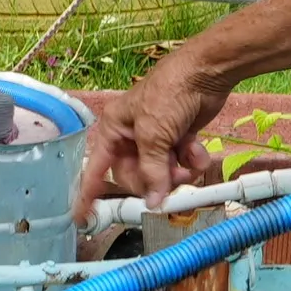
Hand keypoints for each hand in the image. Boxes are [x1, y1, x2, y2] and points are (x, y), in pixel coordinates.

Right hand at [77, 58, 228, 223]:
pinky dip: (191, 160)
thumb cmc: (169, 93)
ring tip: (189, 164)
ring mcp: (157, 139)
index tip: (83, 217)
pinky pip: (181, 163)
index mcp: (115, 130)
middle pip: (135, 176)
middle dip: (154, 180)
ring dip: (177, 172)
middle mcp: (132, 136)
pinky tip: (197, 149)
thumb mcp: (153, 134)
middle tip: (171, 179)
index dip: (89, 193)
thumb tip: (152, 202)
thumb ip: (151, 171)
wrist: (206, 73)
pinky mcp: (179, 139)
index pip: (97, 168)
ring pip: (161, 173)